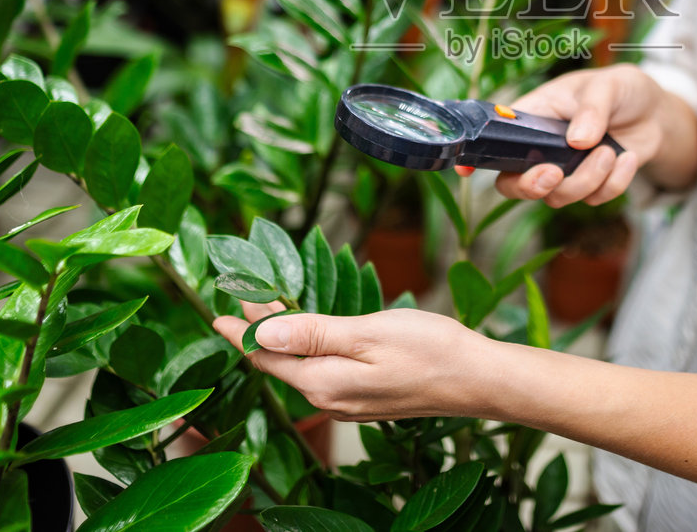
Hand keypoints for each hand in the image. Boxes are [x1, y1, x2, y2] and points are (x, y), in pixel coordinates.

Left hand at [213, 300, 493, 421]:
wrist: (478, 380)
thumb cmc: (429, 349)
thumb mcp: (366, 332)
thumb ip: (312, 333)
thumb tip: (260, 331)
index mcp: (323, 382)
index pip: (266, 354)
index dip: (242, 328)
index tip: (218, 309)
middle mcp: (329, 399)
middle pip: (281, 361)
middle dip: (259, 328)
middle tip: (243, 294)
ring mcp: (348, 402)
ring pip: (301, 367)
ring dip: (283, 337)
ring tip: (270, 307)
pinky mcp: (366, 398)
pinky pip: (322, 372)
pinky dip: (308, 348)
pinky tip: (311, 332)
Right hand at [467, 66, 666, 206]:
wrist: (657, 115)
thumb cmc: (622, 90)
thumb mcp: (609, 86)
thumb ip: (592, 109)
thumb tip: (577, 142)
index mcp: (533, 117)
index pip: (494, 139)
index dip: (475, 157)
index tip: (465, 169)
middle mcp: (542, 149)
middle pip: (513, 185)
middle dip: (531, 187)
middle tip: (555, 173)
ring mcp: (565, 171)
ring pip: (557, 197)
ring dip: (587, 179)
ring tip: (611, 151)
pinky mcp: (592, 186)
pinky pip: (594, 200)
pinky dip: (615, 183)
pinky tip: (628, 157)